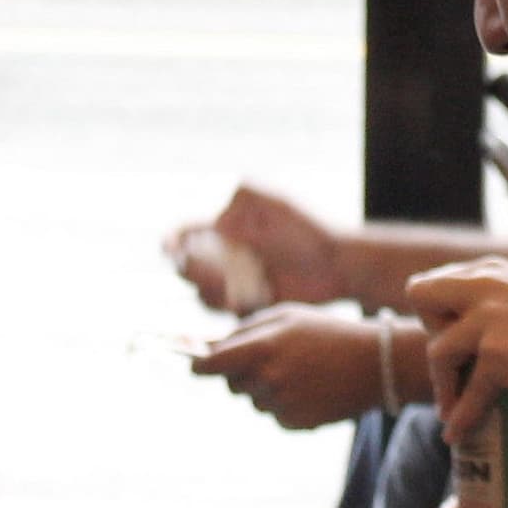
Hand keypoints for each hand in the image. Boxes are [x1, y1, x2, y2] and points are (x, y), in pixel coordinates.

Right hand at [168, 186, 347, 311]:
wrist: (337, 264)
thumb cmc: (309, 228)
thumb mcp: (276, 201)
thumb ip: (245, 195)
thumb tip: (216, 217)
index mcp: (225, 229)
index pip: (184, 235)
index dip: (170, 243)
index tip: (171, 249)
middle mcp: (223, 257)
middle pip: (187, 269)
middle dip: (194, 271)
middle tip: (218, 271)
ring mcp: (234, 283)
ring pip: (203, 294)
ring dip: (216, 290)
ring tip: (245, 283)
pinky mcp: (246, 304)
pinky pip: (227, 312)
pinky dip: (236, 305)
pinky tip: (260, 295)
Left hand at [190, 307, 398, 430]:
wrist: (374, 364)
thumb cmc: (326, 333)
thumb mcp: (287, 317)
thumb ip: (245, 330)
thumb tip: (209, 347)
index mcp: (263, 348)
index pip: (211, 364)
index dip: (198, 365)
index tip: (193, 365)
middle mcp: (268, 379)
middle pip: (231, 384)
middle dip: (240, 373)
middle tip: (268, 359)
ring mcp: (281, 405)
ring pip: (254, 400)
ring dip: (265, 388)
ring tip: (300, 372)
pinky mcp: (294, 424)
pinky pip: (274, 415)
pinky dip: (284, 404)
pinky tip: (310, 389)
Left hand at [405, 258, 507, 434]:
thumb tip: (487, 323)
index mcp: (495, 270)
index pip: (438, 281)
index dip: (440, 313)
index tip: (454, 341)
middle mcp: (487, 285)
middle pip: (421, 297)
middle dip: (430, 334)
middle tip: (451, 368)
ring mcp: (491, 320)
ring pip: (438, 352)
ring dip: (442, 387)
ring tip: (450, 410)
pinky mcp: (500, 356)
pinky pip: (467, 395)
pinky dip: (461, 419)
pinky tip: (458, 435)